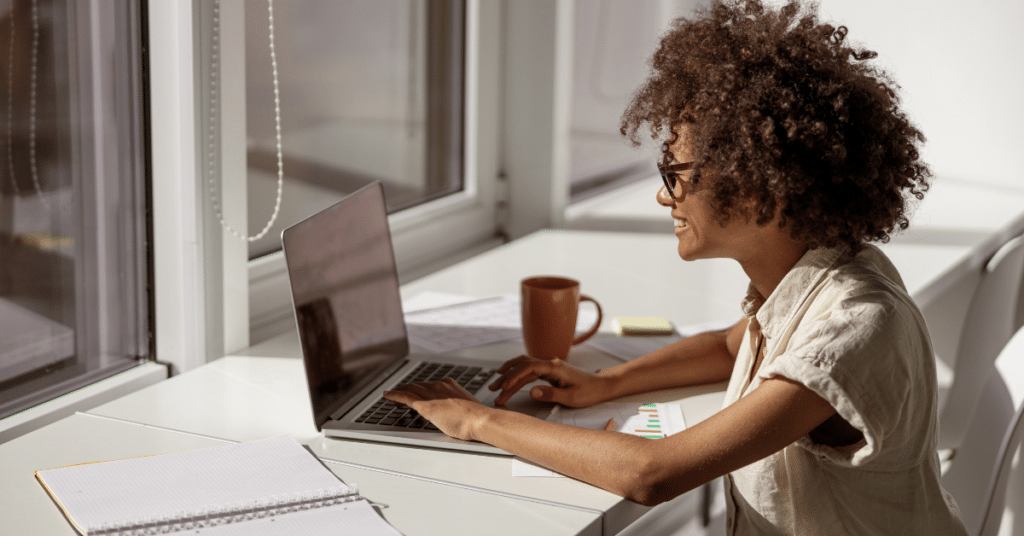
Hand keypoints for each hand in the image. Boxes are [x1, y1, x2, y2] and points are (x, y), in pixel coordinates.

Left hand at [382, 378, 489, 440]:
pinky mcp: (425, 405)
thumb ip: (456, 406)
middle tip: (400, 397)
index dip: (420, 389)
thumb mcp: (466, 407)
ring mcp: (431, 394)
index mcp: (450, 385)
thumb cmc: (476, 418)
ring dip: (400, 392)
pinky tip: (387, 395)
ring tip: (392, 398)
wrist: (479, 420)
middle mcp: (439, 386)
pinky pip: (405, 396)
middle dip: (408, 390)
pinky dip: (394, 395)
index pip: (429, 385)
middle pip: (418, 386)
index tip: (416, 392)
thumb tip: (454, 413)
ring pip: (410, 389)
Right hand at [489, 355, 611, 407]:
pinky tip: (508, 385)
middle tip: (493, 389)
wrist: (599, 386)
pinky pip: (528, 374)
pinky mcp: (547, 373)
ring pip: (523, 369)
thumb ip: (551, 394)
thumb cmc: (589, 391)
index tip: (504, 387)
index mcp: (555, 367)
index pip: (529, 366)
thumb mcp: (571, 397)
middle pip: (522, 365)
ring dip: (508, 377)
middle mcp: (549, 364)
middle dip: (506, 376)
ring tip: (496, 389)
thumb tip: (532, 391)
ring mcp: (548, 368)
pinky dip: (516, 379)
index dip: (514, 376)